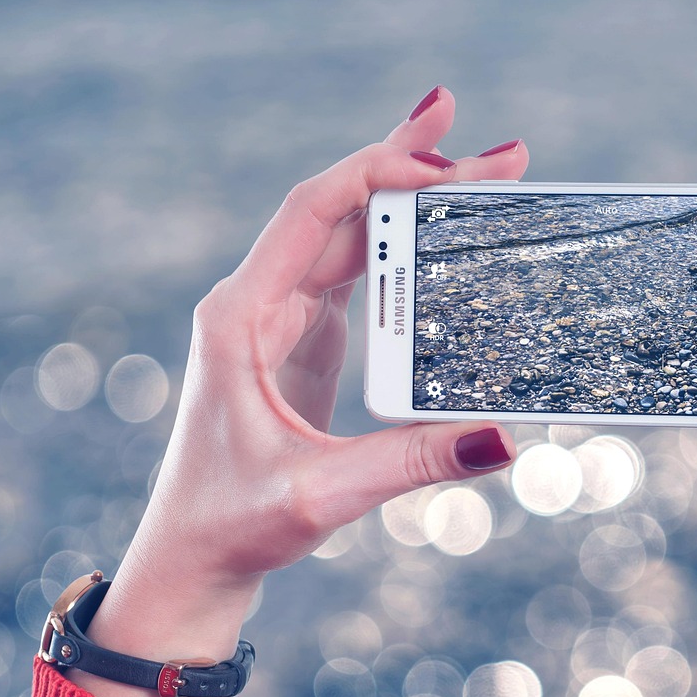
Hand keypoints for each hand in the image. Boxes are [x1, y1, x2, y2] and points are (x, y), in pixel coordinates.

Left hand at [73, 87, 528, 696]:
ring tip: (474, 169)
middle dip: (409, 167)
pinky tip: (441, 232)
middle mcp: (258, 302)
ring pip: (348, 234)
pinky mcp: (302, 340)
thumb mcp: (325, 493)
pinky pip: (355, 274)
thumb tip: (504, 440)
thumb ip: (412, 461)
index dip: (379, 176)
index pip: (313, 212)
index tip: (449, 166)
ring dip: (408, 200)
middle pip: (339, 209)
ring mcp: (280, 317)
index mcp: (243, 316)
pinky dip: (400, 246)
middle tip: (480, 136)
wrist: (192, 560)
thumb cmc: (233, 524)